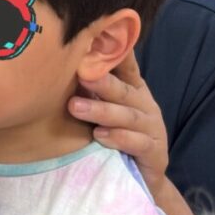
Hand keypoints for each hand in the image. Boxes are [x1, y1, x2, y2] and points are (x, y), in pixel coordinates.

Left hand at [68, 53, 167, 193]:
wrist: (141, 177)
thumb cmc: (116, 135)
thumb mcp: (104, 107)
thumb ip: (90, 87)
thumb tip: (59, 61)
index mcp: (133, 89)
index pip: (125, 66)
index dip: (115, 52)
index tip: (95, 38)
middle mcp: (145, 104)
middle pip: (123, 90)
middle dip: (101, 82)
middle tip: (79, 75)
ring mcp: (152, 128)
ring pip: (128, 116)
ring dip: (101, 111)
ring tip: (75, 107)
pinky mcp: (155, 151)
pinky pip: (137, 142)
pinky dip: (118, 138)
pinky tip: (100, 136)